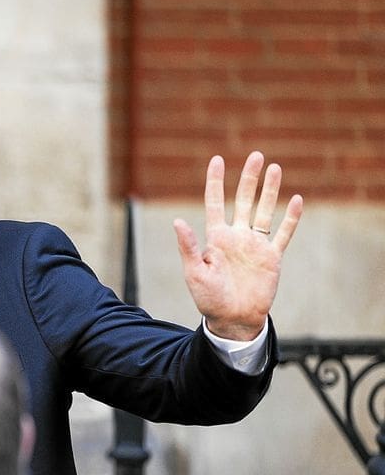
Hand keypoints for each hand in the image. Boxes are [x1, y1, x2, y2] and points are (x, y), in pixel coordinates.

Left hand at [174, 151, 303, 340]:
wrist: (233, 319)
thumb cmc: (209, 298)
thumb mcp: (195, 272)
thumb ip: (189, 247)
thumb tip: (177, 221)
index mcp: (215, 238)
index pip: (215, 202)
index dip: (215, 181)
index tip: (217, 160)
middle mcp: (236, 236)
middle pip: (243, 200)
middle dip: (249, 178)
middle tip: (256, 156)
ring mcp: (255, 245)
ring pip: (264, 210)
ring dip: (270, 190)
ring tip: (275, 168)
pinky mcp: (271, 257)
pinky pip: (283, 233)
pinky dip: (291, 218)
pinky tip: (296, 200)